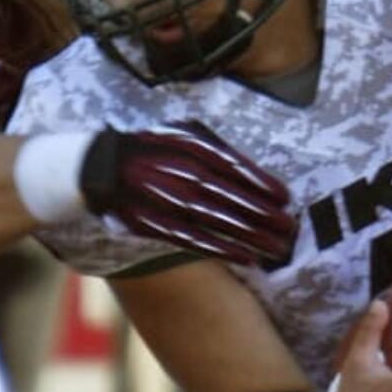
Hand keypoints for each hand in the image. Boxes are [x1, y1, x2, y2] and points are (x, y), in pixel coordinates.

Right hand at [79, 125, 296, 268]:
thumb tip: (250, 168)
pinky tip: (247, 258)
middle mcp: (181, 175)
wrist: (101, 167)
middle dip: (264, 215)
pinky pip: (195, 240)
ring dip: (251, 237)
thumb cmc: (152, 148)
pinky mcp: (155, 225)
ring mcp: (168, 201)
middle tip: (290, 228)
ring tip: (278, 248)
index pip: (235, 167)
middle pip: (232, 198)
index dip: (262, 184)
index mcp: (190, 148)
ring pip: (218, 222)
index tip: (286, 198)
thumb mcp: (182, 132)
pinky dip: (223, 250)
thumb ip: (214, 145)